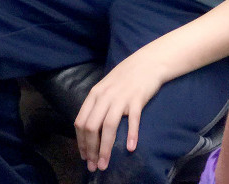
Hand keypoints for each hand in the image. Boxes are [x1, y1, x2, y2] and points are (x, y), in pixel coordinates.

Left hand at [74, 50, 166, 171]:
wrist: (147, 63)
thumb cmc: (125, 77)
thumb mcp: (106, 87)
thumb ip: (97, 104)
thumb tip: (89, 129)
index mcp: (95, 94)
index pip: (81, 121)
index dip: (81, 142)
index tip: (84, 157)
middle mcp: (105, 96)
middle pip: (92, 127)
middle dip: (91, 149)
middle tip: (94, 166)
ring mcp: (121, 98)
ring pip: (108, 126)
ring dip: (105, 149)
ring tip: (105, 164)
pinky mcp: (137, 99)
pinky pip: (133, 119)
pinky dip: (131, 134)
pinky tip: (130, 148)